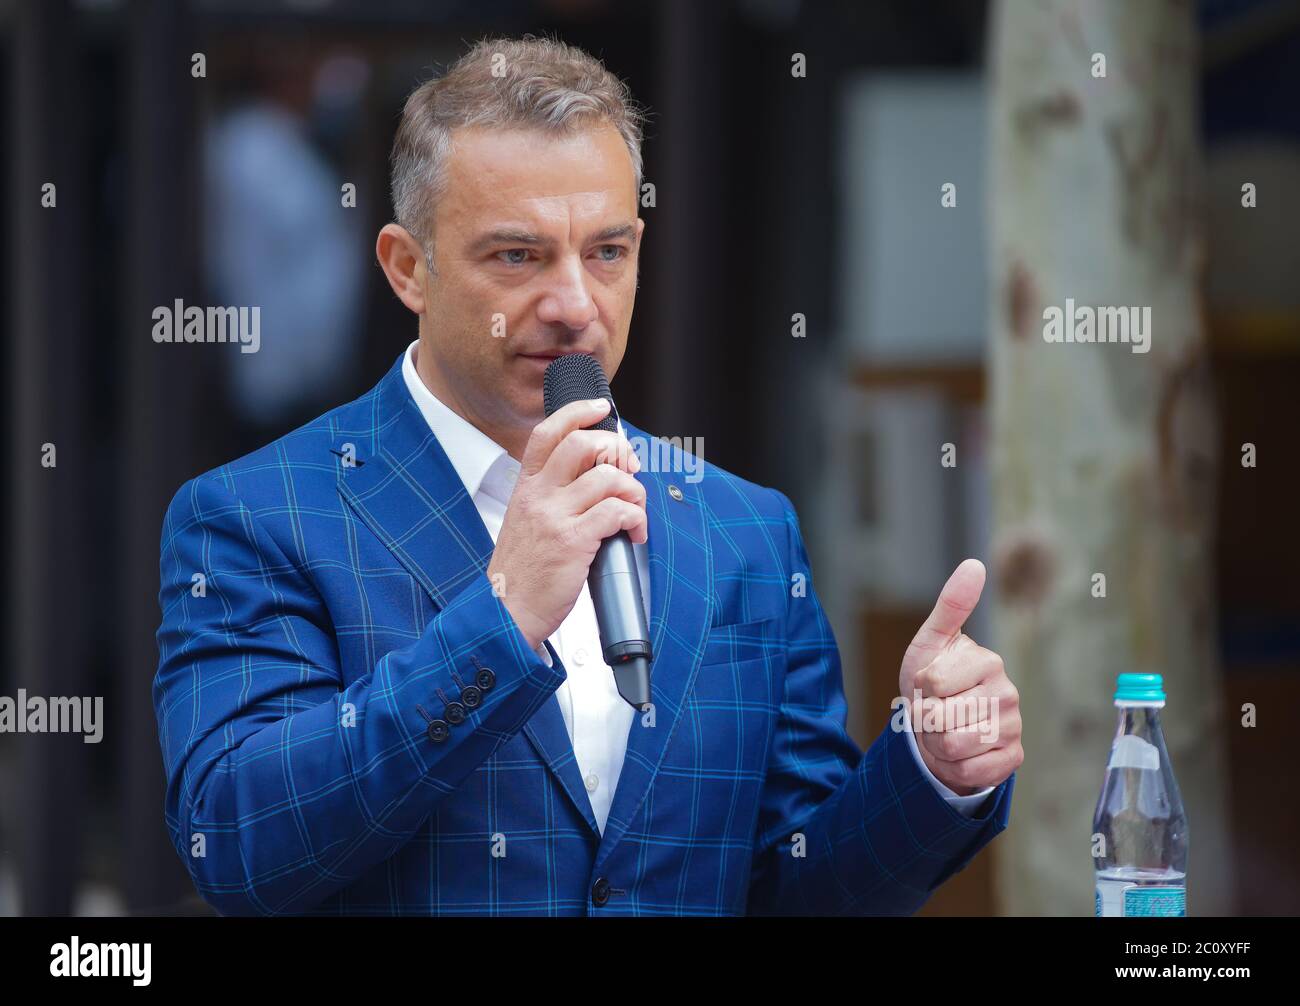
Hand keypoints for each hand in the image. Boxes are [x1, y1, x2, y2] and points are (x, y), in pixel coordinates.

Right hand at [487, 398, 646, 649]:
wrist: (507, 612)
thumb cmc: (522, 571)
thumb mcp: (526, 521)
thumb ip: (552, 495)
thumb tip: (594, 473)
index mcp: (526, 487)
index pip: (547, 432)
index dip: (578, 411)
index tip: (601, 409)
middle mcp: (538, 495)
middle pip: (582, 443)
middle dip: (617, 450)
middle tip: (630, 469)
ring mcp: (555, 517)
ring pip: (607, 477)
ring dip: (633, 491)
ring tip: (635, 511)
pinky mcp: (573, 541)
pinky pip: (617, 512)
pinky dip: (636, 519)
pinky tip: (634, 533)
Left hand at [897, 558, 1022, 795]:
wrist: (940, 728)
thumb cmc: (932, 682)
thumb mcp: (931, 643)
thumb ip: (951, 606)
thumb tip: (974, 564)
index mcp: (988, 661)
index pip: (931, 683)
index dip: (918, 689)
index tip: (927, 687)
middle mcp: (1008, 692)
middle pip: (941, 717)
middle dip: (925, 719)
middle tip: (934, 712)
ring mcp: (1014, 727)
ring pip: (954, 746)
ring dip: (936, 744)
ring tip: (944, 730)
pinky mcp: (1013, 759)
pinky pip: (972, 772)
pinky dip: (954, 767)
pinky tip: (960, 753)